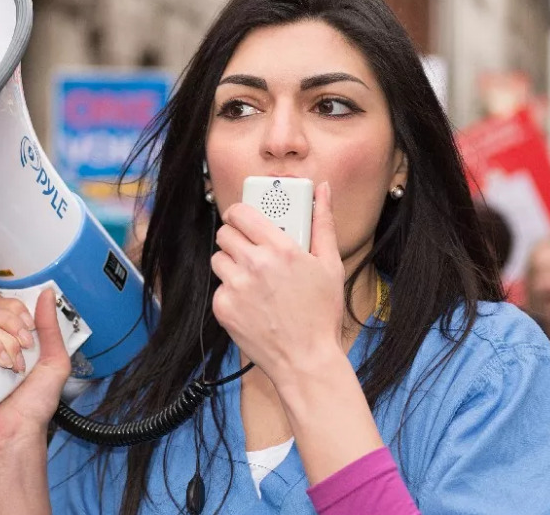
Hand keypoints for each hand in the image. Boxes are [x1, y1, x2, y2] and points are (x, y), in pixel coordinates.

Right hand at [0, 289, 70, 454]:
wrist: (20, 431)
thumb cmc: (36, 403)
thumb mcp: (55, 360)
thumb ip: (50, 326)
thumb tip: (47, 293)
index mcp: (7, 337)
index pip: (3, 304)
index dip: (16, 307)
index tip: (32, 325)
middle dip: (13, 320)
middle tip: (27, 344)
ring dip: (8, 343)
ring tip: (17, 367)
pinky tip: (4, 368)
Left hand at [210, 181, 345, 381]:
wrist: (305, 359)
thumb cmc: (321, 313)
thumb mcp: (330, 264)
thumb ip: (322, 222)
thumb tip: (323, 190)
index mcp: (280, 249)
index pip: (241, 213)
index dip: (239, 213)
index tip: (243, 218)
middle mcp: (254, 265)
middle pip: (225, 233)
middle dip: (236, 238)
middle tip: (250, 249)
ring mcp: (236, 287)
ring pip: (218, 259)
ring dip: (231, 264)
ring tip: (253, 278)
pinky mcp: (223, 308)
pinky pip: (219, 288)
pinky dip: (231, 292)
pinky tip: (251, 303)